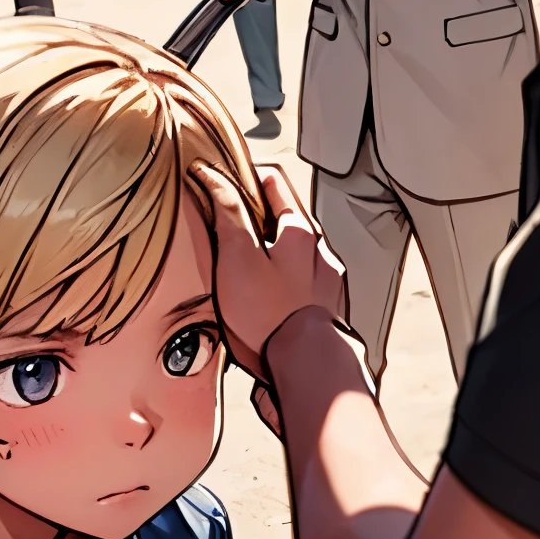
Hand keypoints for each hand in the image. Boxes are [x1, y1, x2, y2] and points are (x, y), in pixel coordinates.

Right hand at [190, 161, 346, 378]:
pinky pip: (303, 277)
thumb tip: (214, 177)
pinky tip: (269, 288)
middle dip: (258, 212)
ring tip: (248, 256)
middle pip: (286, 215)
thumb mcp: (238, 256)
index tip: (223, 177)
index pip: (275, 182)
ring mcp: (325, 279)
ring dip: (273, 245)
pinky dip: (284, 273)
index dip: (246, 174)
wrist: (303, 363)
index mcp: (300, 231)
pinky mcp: (324, 305)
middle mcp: (319, 250)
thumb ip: (229, 214)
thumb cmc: (268, 312)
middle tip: (230, 217)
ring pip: (296, 248)